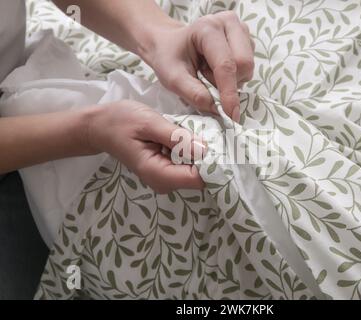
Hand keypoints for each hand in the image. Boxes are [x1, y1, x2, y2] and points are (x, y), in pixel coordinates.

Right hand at [86, 100, 205, 193]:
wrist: (100, 126)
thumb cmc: (121, 121)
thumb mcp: (150, 123)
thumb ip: (177, 138)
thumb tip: (206, 150)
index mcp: (158, 174)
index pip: (198, 179)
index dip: (212, 163)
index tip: (220, 144)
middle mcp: (164, 183)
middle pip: (200, 178)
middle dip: (209, 157)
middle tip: (212, 134)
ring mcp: (165, 179)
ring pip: (196, 172)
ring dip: (201, 153)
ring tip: (198, 132)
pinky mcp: (167, 171)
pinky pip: (188, 165)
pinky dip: (192, 152)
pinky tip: (188, 137)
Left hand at [140, 11, 254, 120]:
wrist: (169, 45)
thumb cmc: (169, 58)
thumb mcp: (173, 79)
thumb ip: (194, 94)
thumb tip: (218, 109)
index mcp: (207, 28)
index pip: (226, 64)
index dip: (229, 92)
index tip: (231, 115)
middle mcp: (229, 23)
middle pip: (244, 64)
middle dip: (229, 84)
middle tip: (206, 81)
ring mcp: (241, 30)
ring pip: (248, 68)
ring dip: (231, 81)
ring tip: (209, 74)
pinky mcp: (246, 40)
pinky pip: (248, 68)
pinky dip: (234, 77)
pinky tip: (218, 70)